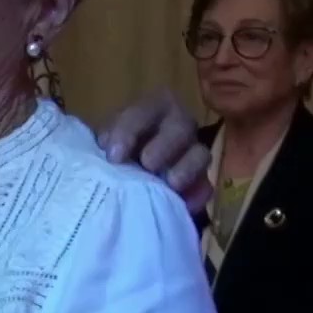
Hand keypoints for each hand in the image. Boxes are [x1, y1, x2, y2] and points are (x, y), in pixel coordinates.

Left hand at [98, 88, 212, 213]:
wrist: (124, 172)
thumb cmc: (114, 149)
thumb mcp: (106, 139)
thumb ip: (107, 140)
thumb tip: (108, 148)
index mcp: (153, 108)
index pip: (144, 111)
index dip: (130, 130)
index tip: (114, 156)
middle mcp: (178, 125)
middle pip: (182, 127)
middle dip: (164, 146)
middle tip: (147, 165)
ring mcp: (193, 152)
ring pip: (200, 154)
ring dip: (186, 168)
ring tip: (170, 184)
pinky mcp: (200, 180)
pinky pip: (207, 185)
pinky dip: (197, 194)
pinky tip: (185, 204)